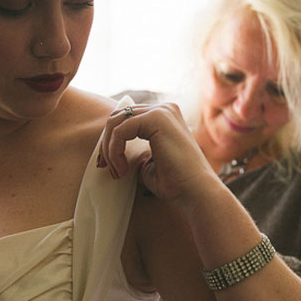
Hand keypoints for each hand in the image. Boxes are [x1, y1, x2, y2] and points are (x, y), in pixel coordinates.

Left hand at [97, 102, 216, 204]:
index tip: (108, 166)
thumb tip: (111, 152)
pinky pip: (120, 130)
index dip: (111, 142)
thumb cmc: (175, 183)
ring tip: (117, 171)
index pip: (126, 119)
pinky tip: (122, 169)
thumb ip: (133, 153)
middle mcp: (164, 109)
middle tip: (106, 167)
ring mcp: (161, 111)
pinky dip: (114, 150)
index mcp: (164, 117)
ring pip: (116, 122)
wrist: (195, 191)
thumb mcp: (148, 164)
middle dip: (107, 143)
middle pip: (118, 117)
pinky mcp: (156, 118)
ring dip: (109, 148)